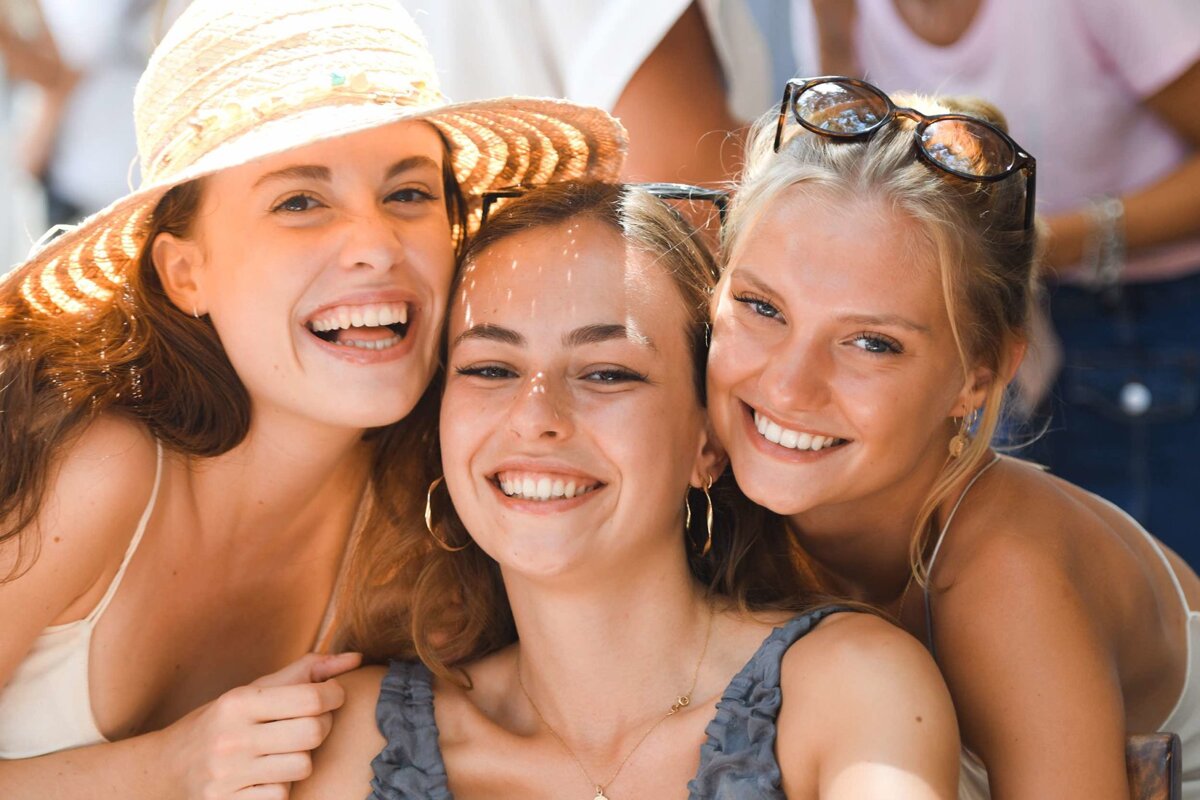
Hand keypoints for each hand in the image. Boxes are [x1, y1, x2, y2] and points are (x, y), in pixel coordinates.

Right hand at [163, 652, 361, 799]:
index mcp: (238, 703)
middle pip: (313, 733)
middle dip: (322, 725)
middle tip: (314, 722)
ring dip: (303, 758)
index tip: (332, 695)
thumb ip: (307, 671)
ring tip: (287, 750)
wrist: (165, 769)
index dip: (334, 696)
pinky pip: (282, 795)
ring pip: (303, 766)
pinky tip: (268, 775)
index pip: (311, 698)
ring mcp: (228, 777)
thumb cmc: (222, 722)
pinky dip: (282, 785)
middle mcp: (231, 739)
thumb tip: (357, 658)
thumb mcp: (254, 690)